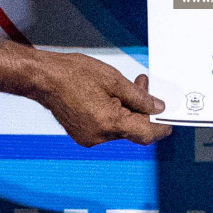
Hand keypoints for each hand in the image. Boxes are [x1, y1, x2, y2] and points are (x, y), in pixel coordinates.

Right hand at [33, 53, 172, 146]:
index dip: (160, 128)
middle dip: (141, 109)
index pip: (145, 133)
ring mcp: (89, 138)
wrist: (44, 78)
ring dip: (126, 110)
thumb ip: (139, 96)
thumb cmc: (74, 74)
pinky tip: (108, 97)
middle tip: (141, 84)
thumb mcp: (113, 79)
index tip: (169, 123)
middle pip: (132, 129)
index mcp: (109, 123)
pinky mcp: (82, 135)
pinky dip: (112, 115)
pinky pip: (106, 129)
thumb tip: (157, 108)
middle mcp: (99, 136)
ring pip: (119, 128)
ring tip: (121, 87)